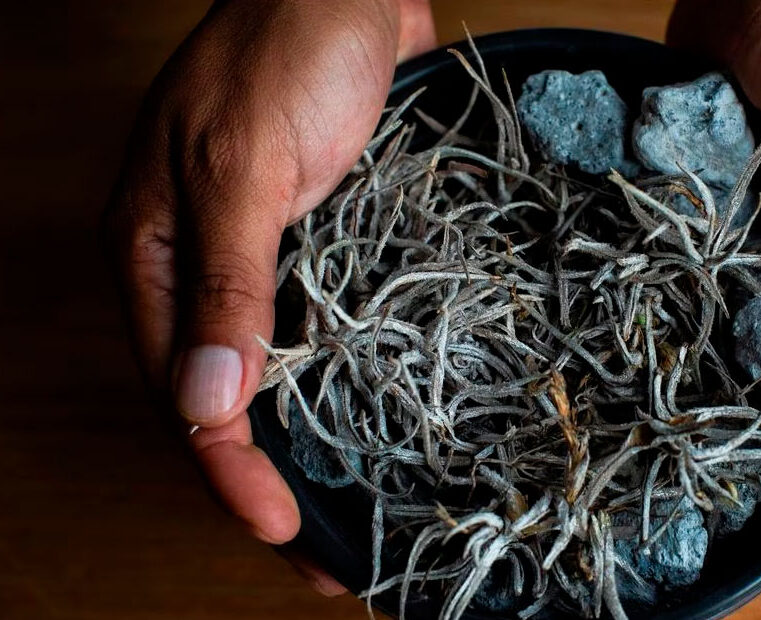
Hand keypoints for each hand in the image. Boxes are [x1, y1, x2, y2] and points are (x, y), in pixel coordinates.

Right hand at [104, 0, 434, 593]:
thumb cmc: (286, 47)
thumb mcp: (243, 164)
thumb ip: (226, 282)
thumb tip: (207, 404)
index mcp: (153, 254)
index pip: (182, 391)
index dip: (229, 470)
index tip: (282, 531)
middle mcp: (202, 268)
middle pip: (227, 398)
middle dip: (273, 478)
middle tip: (327, 551)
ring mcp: (267, 258)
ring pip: (281, 374)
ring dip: (315, 442)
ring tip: (359, 509)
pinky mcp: (324, 243)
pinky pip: (329, 331)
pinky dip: (349, 383)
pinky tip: (381, 424)